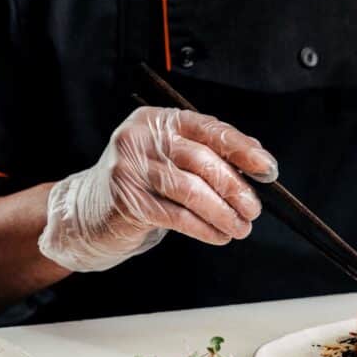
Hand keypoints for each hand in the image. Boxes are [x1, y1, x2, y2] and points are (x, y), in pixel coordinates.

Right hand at [39, 106, 277, 271]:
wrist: (88, 214)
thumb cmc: (141, 187)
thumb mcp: (172, 162)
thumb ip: (207, 156)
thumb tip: (256, 163)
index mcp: (159, 121)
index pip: (210, 129)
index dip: (243, 150)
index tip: (267, 169)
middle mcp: (141, 138)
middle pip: (203, 161)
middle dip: (236, 189)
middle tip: (253, 210)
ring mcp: (131, 168)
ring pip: (192, 191)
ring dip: (224, 214)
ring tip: (239, 228)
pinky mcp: (127, 200)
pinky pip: (178, 216)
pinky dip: (204, 229)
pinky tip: (218, 236)